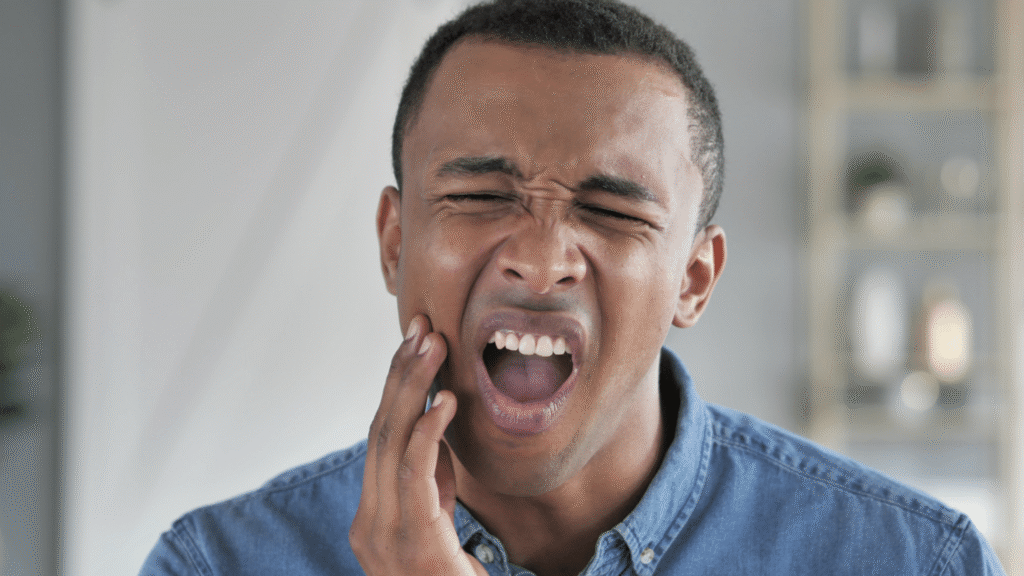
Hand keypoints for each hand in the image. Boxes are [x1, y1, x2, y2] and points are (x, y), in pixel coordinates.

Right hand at [350, 315, 487, 574]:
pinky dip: (429, 434)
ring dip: (413, 391)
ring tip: (433, 348)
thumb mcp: (438, 521)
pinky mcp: (410, 540)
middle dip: (401, 375)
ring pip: (391, 445)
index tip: (414, 343)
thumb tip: (436, 425)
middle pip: (380, 431)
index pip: (379, 436)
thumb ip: (431, 479)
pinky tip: (445, 403)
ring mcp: (383, 534)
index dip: (395, 386)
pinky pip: (415, 476)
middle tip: (422, 329)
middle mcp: (368, 521)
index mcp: (372, 514)